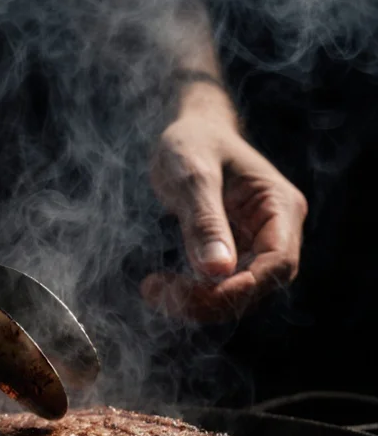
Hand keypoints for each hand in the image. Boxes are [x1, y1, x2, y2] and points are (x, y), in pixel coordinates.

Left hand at [142, 85, 307, 322]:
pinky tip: (160, 286)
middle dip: (211, 299)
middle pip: (258, 286)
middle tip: (158, 293)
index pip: (278, 264)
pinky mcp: (233, 253)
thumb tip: (216, 271)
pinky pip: (219, 286)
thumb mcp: (193, 173)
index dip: (241, 288)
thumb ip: (204, 220)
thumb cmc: (194, 142)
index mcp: (281, 207)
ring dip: (198, 301)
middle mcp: (277, 230)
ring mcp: (256, 244)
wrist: (187, 133)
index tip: (195, 293)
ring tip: (153, 289)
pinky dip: (192, 293)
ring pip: (237, 293)